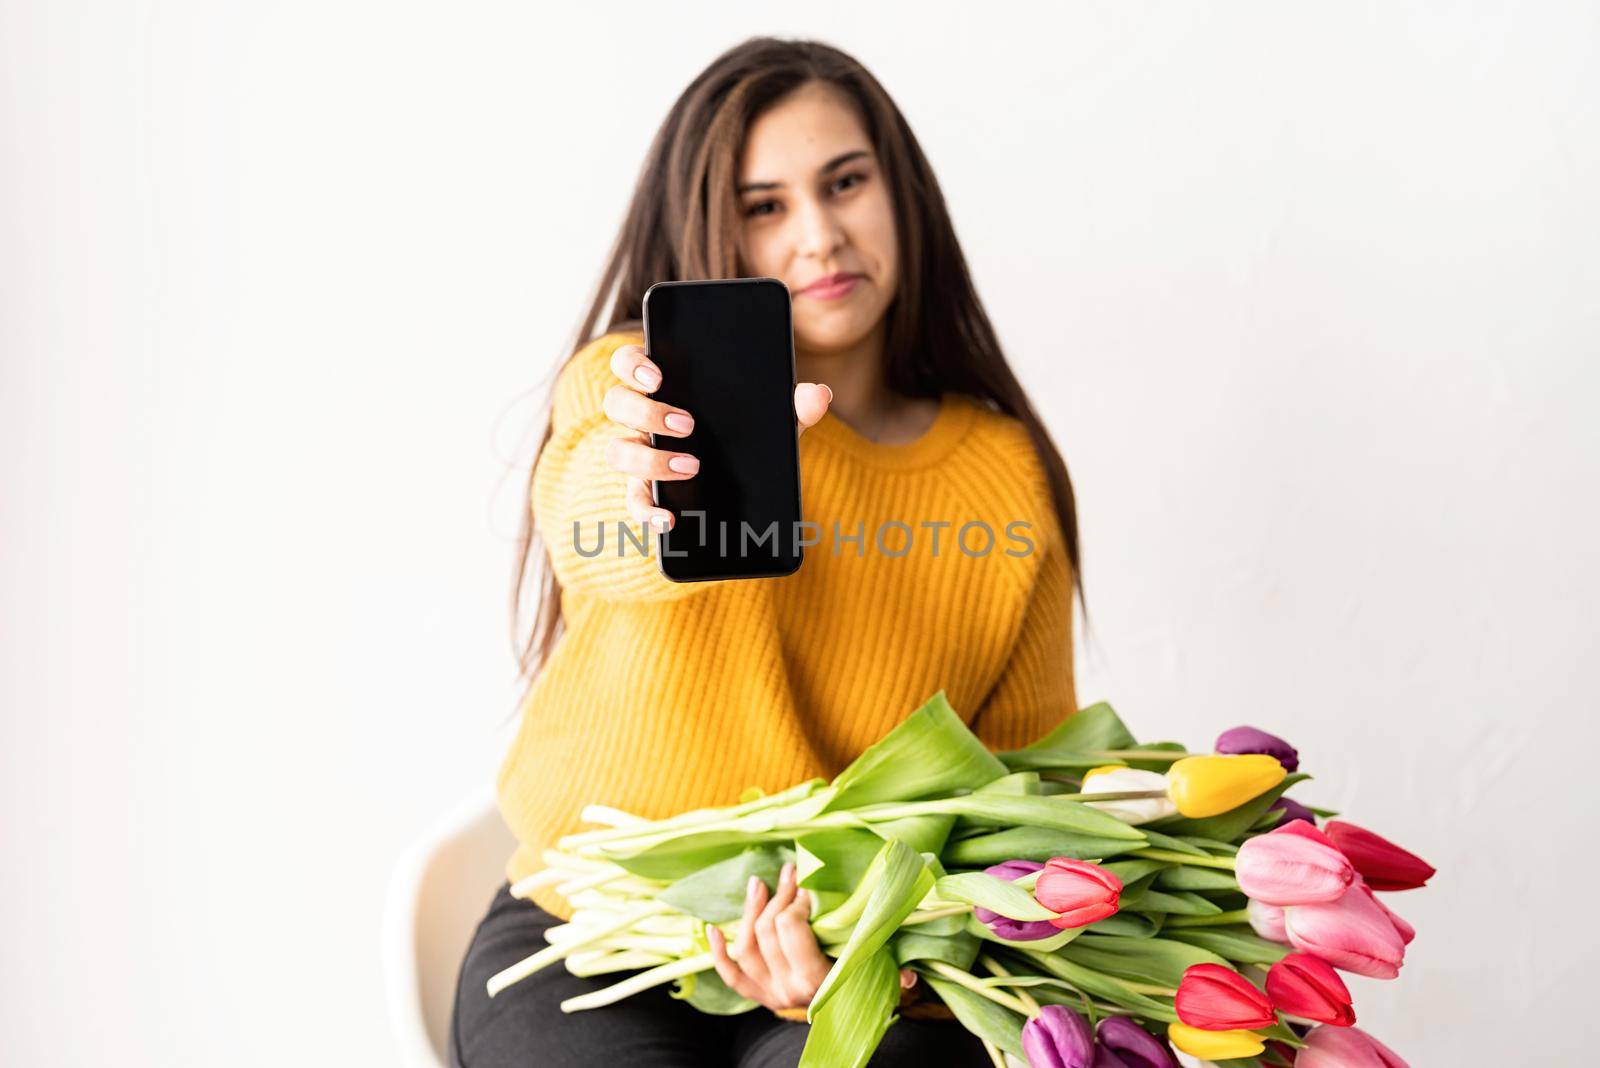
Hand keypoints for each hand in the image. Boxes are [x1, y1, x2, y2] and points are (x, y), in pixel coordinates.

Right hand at [602, 343, 832, 532]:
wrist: (744, 484)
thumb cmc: (748, 437)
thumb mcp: (773, 420)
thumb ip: (795, 406)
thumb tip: (819, 395)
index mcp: (665, 387)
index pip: (628, 363)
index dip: (633, 365)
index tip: (658, 377)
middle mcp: (642, 418)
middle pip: (617, 403)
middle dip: (647, 412)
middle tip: (688, 424)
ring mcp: (639, 455)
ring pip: (617, 451)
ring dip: (649, 460)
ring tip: (690, 467)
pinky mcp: (645, 492)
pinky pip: (633, 501)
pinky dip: (646, 511)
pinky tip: (668, 519)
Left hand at [705, 860, 917, 1012]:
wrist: (848, 1022)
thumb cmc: (870, 988)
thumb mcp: (885, 979)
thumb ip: (897, 975)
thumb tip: (910, 975)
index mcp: (815, 981)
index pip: (790, 928)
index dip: (796, 901)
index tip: (809, 888)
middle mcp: (787, 989)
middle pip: (767, 930)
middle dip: (778, 896)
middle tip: (790, 874)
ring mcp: (768, 993)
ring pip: (746, 947)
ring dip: (749, 911)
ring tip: (759, 884)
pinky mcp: (758, 994)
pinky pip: (730, 974)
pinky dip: (716, 952)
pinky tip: (711, 928)